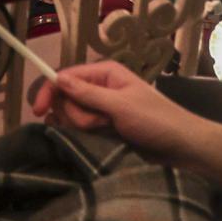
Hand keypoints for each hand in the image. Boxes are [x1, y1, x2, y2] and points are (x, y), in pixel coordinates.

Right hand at [32, 61, 221, 186]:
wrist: (182, 147)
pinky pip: (83, 130)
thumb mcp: (120, 106)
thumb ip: (88, 94)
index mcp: (105, 73)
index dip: (49, 91)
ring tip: (108, 133)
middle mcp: (101, 87)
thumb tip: (57, 78)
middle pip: (67, 98)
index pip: (65, 77)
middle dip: (76, 114)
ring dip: (84, 127)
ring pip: (73, 116)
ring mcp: (103, 109)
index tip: (38, 112)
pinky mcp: (105, 128)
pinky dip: (86, 136)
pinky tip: (99, 140)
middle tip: (100, 124)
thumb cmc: (156, 121)